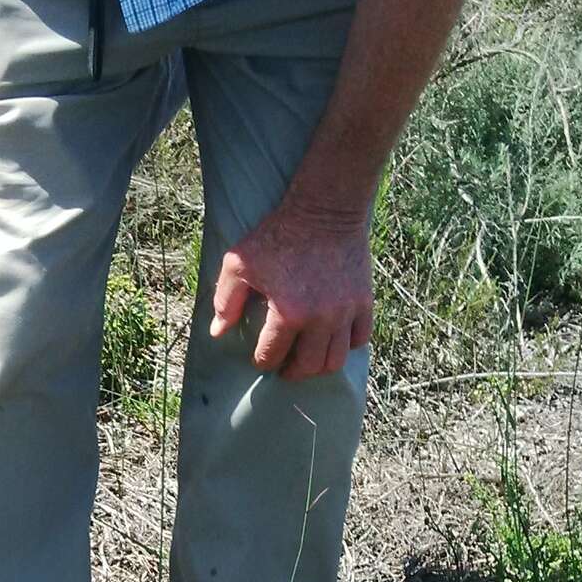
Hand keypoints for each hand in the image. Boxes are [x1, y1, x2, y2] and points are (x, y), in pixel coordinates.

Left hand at [209, 201, 372, 383]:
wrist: (324, 210)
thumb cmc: (277, 235)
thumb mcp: (239, 264)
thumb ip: (226, 301)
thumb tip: (218, 333)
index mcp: (288, 313)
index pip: (272, 355)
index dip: (262, 360)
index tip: (260, 357)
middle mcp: (320, 319)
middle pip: (308, 366)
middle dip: (292, 372)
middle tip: (284, 367)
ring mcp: (345, 312)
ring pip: (335, 360)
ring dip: (318, 366)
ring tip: (307, 358)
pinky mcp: (364, 301)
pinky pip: (360, 339)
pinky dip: (345, 345)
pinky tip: (331, 338)